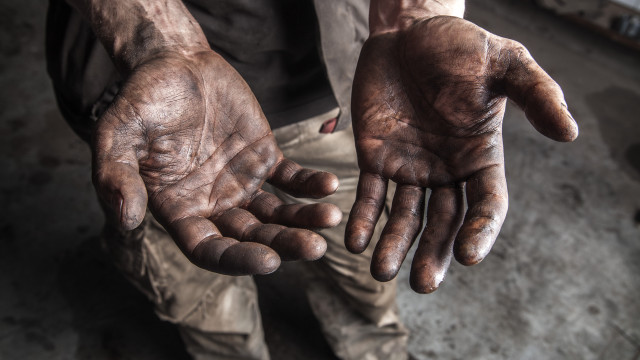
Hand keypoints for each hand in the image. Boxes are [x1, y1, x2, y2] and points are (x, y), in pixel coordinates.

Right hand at [93, 49, 341, 274]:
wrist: (174, 62)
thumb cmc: (141, 100)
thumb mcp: (116, 135)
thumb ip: (115, 177)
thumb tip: (126, 220)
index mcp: (179, 210)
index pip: (209, 249)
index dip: (237, 260)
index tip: (269, 262)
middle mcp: (213, 204)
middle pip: (252, 237)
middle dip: (283, 245)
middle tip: (315, 248)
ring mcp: (241, 183)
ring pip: (276, 213)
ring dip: (303, 220)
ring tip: (331, 219)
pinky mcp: (263, 157)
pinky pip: (290, 178)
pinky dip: (310, 184)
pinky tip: (329, 186)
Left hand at [346, 16, 577, 292]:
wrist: (409, 32)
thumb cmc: (460, 46)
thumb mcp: (505, 63)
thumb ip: (537, 94)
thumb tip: (570, 134)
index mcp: (480, 157)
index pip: (486, 204)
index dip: (480, 231)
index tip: (468, 256)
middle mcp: (446, 171)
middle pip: (443, 223)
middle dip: (433, 253)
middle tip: (423, 284)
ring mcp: (410, 167)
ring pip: (404, 216)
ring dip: (394, 245)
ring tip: (381, 272)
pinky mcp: (376, 157)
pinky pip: (370, 194)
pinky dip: (363, 219)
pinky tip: (356, 243)